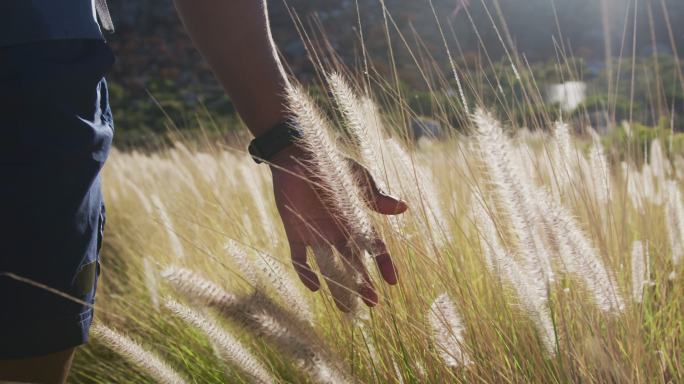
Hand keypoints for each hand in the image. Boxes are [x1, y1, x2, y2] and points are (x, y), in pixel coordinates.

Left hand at [269, 145, 407, 310]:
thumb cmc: (330, 163)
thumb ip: (376, 196)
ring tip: (346, 309)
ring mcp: (316, 234)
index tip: (393, 282)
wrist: (296, 154)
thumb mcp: (356, 178)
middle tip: (372, 304)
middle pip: (353, 263)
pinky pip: (300, 258)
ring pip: (329, 267)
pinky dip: (305, 272)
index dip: (384, 264)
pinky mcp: (295, 232)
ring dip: (337, 286)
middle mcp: (337, 231)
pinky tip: (314, 288)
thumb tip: (404, 209)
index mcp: (355, 219)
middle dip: (363, 284)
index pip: (373, 247)